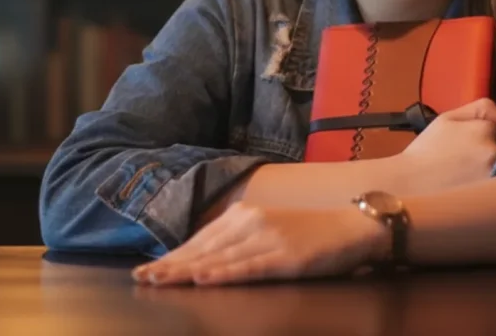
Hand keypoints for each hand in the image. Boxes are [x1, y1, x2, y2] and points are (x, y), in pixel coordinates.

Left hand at [131, 202, 385, 286]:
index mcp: (245, 215)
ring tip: (161, 280)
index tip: (147, 269)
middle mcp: (252, 222)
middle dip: (171, 264)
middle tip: (142, 278)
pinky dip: (224, 273)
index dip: (173, 255)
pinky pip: (248, 267)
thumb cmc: (311, 232)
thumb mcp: (270, 229)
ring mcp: (268, 239)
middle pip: (203, 248)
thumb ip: (239, 239)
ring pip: (219, 258)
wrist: (353, 227)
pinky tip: (205, 279)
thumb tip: (203, 256)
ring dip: (187, 270)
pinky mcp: (285, 257)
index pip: (201, 239)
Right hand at [396, 97, 495, 192]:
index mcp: (485, 129)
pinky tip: (481, 197)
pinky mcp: (493, 202)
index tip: (476, 152)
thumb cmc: (425, 153)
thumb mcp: (448, 119)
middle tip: (475, 168)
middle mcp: (495, 152)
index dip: (494, 142)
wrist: (406, 186)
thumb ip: (482, 109)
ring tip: (477, 182)